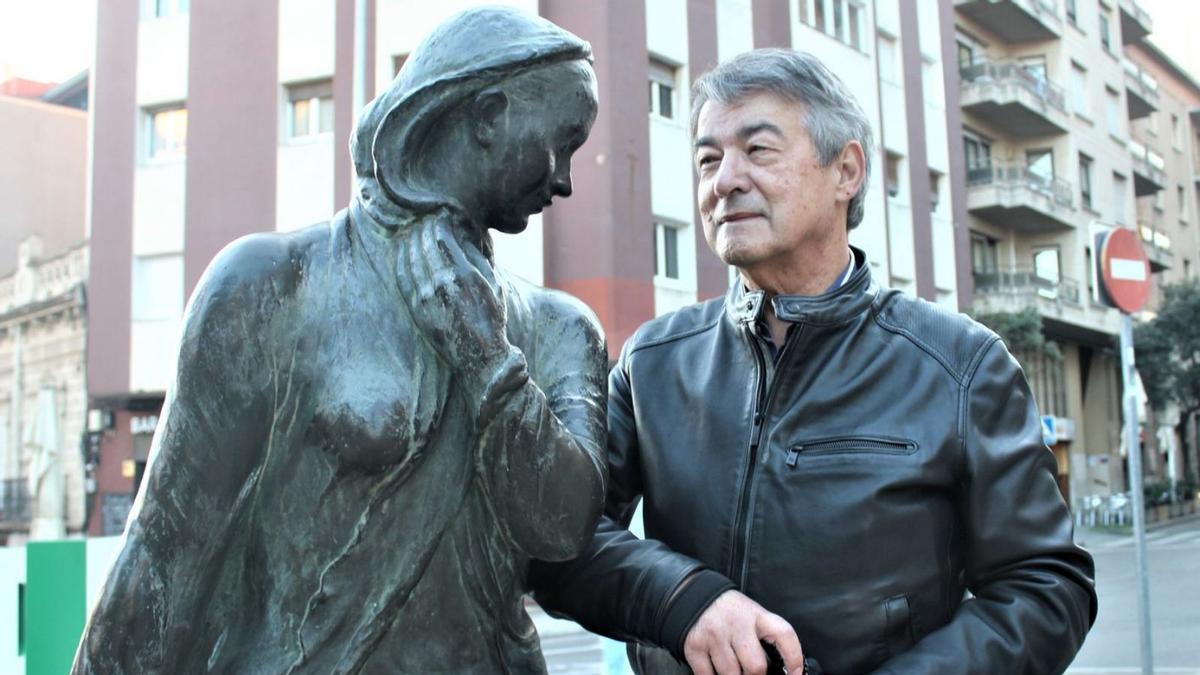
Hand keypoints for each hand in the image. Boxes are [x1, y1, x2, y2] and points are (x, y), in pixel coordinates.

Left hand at [396, 215, 510, 379]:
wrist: (479, 358)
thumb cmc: (492, 319)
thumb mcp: (494, 285)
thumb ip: (478, 258)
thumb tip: (463, 234)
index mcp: (464, 276)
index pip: (441, 237)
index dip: (437, 222)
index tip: (438, 215)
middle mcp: (442, 284)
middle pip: (422, 244)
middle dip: (422, 228)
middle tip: (422, 219)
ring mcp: (426, 297)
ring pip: (409, 258)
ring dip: (409, 241)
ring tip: (411, 230)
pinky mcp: (416, 309)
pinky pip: (402, 277)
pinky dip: (400, 260)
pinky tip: (402, 251)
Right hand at [683, 590, 803, 674]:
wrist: (695, 594)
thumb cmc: (731, 612)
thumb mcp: (752, 615)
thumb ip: (765, 638)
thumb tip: (780, 670)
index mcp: (757, 616)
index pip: (784, 635)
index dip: (794, 657)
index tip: (795, 674)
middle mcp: (737, 624)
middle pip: (755, 666)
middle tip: (751, 671)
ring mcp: (714, 635)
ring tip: (733, 668)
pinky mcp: (695, 645)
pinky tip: (716, 669)